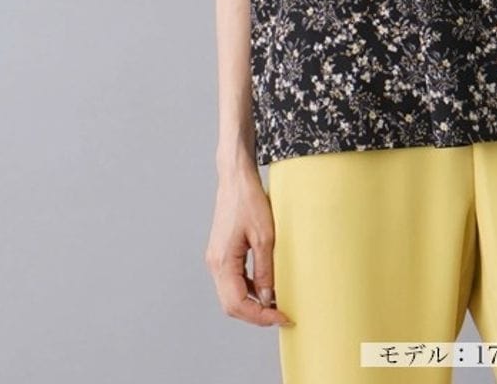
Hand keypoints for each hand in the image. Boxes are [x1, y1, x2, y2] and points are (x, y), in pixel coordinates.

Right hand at [204, 168, 293, 327]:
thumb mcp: (265, 237)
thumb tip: (268, 298)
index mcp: (222, 262)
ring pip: (231, 295)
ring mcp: (216, 259)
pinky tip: (264, 287)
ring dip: (251, 304)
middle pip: (231, 305)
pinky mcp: (221, 253)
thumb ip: (265, 271)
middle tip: (280, 315)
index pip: (238, 304)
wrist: (236, 178)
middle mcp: (215, 264)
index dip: (260, 316)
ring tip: (275, 304)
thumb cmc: (248, 200)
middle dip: (255, 314)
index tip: (281, 317)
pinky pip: (232, 281)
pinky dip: (247, 290)